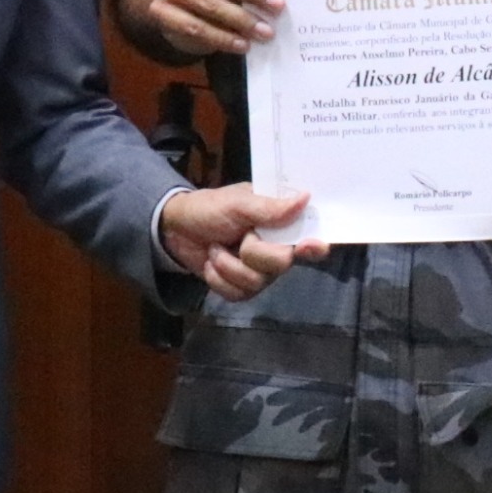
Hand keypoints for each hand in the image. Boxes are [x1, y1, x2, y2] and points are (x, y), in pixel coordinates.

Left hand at [159, 181, 324, 301]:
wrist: (176, 229)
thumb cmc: (210, 208)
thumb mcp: (237, 203)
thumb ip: (270, 207)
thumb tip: (305, 198)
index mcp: (281, 223)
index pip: (310, 237)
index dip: (314, 246)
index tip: (309, 246)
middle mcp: (277, 249)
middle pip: (282, 264)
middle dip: (253, 253)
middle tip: (238, 238)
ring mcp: (260, 271)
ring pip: (257, 282)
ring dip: (227, 265)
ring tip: (215, 248)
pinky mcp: (242, 287)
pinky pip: (239, 294)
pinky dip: (218, 279)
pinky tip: (212, 264)